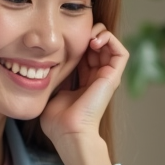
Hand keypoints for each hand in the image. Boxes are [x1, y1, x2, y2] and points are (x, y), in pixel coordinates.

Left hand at [40, 24, 126, 164]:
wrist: (68, 132)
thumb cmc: (58, 120)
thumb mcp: (52, 92)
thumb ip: (53, 79)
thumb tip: (42, 68)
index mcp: (84, 80)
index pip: (86, 52)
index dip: (77, 40)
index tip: (64, 39)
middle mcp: (98, 77)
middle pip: (99, 45)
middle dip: (89, 33)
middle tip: (77, 34)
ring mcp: (107, 77)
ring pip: (112, 45)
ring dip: (101, 33)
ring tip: (88, 36)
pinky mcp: (113, 77)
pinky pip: (121, 51)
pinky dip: (110, 40)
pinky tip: (94, 41)